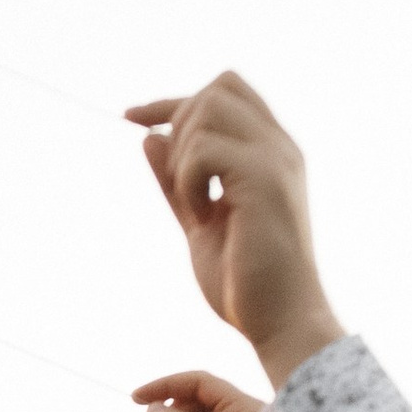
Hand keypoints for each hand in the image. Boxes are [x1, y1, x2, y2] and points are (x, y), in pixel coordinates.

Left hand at [124, 75, 344, 384]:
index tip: (131, 118)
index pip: (225, 92)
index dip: (173, 101)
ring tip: (196, 207)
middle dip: (179, 128)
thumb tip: (149, 138)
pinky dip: (189, 180)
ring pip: (208, 110)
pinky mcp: (264, 179)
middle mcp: (279, 146)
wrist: (280, 322)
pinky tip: (202, 218)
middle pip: (217, 88)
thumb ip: (177, 181)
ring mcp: (276, 158)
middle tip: (181, 188)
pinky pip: (205, 148)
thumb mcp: (198, 223)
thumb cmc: (244, 283)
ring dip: (184, 159)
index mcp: (270, 153)